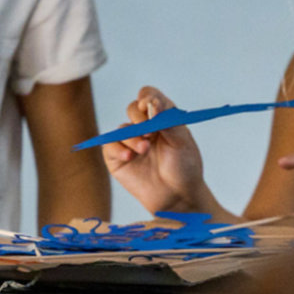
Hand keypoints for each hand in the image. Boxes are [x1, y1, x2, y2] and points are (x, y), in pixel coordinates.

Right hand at [103, 86, 215, 216]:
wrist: (179, 197)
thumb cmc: (184, 168)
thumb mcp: (182, 140)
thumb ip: (167, 120)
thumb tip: (151, 104)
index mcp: (162, 118)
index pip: (149, 96)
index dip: (148, 97)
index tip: (151, 107)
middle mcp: (145, 128)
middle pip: (132, 108)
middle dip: (138, 117)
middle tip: (149, 131)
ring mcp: (130, 143)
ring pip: (122, 128)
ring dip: (133, 137)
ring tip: (145, 150)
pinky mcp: (118, 158)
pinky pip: (109, 146)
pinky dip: (118, 148)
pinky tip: (130, 156)